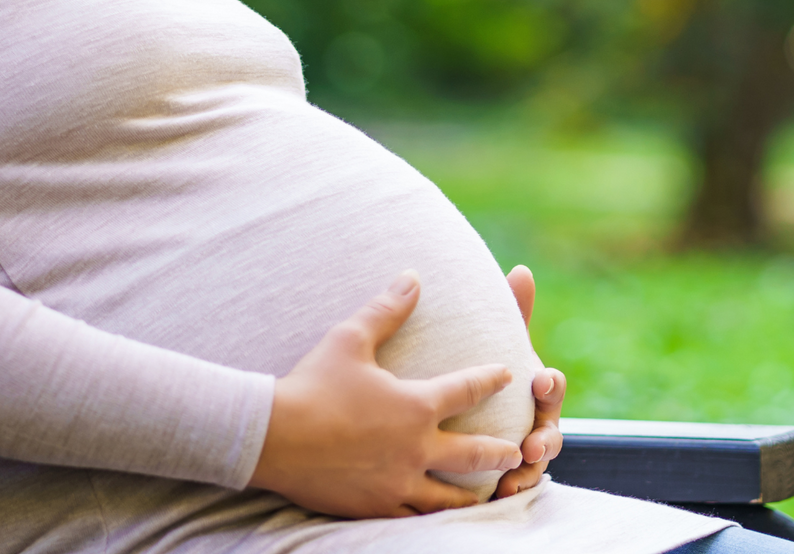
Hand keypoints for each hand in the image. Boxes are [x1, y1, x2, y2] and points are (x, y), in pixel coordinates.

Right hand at [250, 271, 523, 517]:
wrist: (274, 437)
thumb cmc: (313, 384)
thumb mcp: (350, 338)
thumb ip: (386, 309)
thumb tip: (412, 277)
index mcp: (416, 405)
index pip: (468, 389)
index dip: (491, 379)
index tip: (507, 375)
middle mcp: (416, 448)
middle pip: (474, 453)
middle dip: (500, 451)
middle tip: (519, 452)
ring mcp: (398, 482)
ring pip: (448, 496)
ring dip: (472, 494)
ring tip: (487, 495)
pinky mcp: (375, 506)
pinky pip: (413, 517)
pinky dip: (431, 517)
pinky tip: (436, 517)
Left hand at [494, 264, 564, 499]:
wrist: (467, 410)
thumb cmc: (493, 372)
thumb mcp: (500, 343)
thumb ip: (513, 312)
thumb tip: (521, 269)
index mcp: (536, 389)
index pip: (552, 386)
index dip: (550, 384)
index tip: (539, 380)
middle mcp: (538, 420)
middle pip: (551, 432)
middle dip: (545, 437)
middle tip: (532, 442)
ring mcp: (527, 448)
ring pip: (536, 464)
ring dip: (529, 470)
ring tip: (514, 476)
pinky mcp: (511, 471)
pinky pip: (517, 484)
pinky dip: (512, 488)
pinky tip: (497, 492)